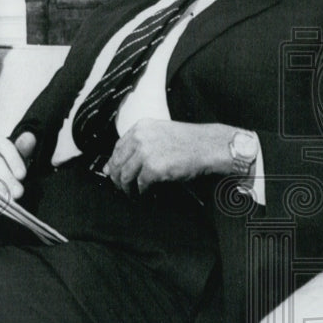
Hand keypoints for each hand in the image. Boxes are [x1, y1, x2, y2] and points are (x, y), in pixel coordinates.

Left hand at [103, 119, 233, 194]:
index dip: (114, 163)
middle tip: (122, 188)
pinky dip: (142, 192)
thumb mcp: (160, 135)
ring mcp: (146, 152)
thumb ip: (139, 146)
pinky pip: (140, 184)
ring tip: (132, 195)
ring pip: (125, 176)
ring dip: (127, 188)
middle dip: (117, 179)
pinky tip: (146, 195)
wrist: (210, 146)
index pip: (117, 148)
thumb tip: (112, 166)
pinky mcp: (154, 168)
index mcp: (141, 127)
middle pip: (117, 163)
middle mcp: (140, 137)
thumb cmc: (189, 142)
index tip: (113, 173)